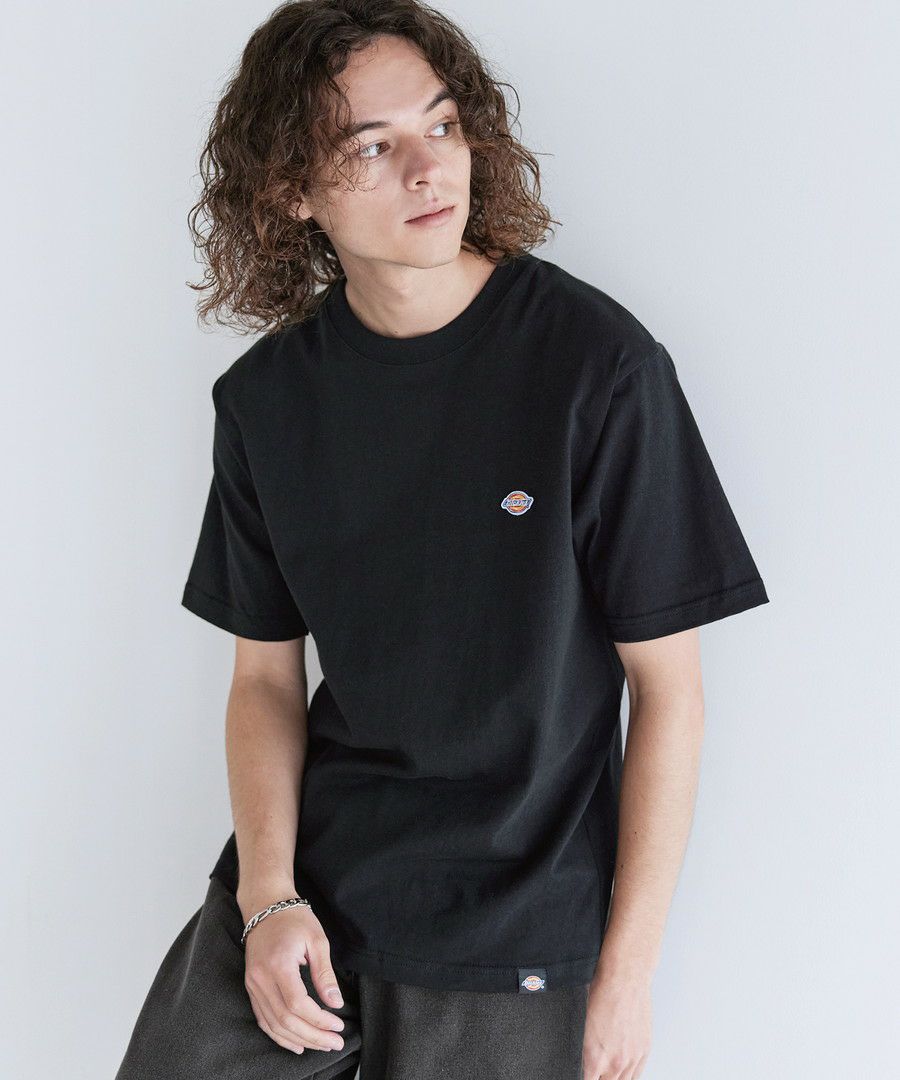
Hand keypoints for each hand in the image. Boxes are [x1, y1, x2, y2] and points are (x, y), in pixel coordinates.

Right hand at [240, 902, 346, 1055]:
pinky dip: (279, 1034)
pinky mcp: (251, 987)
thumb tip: (335, 1003)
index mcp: (278, 964)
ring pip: (273, 1024)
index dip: (318, 1020)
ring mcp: (252, 984)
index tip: (338, 1026)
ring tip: (321, 1045)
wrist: (265, 905)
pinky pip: (263, 1019)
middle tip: (335, 1043)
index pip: (297, 1004)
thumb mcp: (316, 940)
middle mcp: (260, 978)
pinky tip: (296, 1043)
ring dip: (298, 1039)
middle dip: (312, 1035)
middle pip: (285, 1019)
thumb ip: (324, 974)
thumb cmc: (294, 918)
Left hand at [582, 963, 652, 1079]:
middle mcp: (615, 1062)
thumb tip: (587, 1060)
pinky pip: (637, 1074)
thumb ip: (587, 1049)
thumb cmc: (603, 994)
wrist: (625, 979)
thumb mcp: (584, 1024)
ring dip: (615, 1078)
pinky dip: (629, 1075)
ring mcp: (632, 1058)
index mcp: (595, 1057)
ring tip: (609, 1072)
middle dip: (601, 1078)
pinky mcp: (644, 1050)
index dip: (587, 1077)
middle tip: (598, 1072)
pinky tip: (624, 1072)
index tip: (587, 1074)